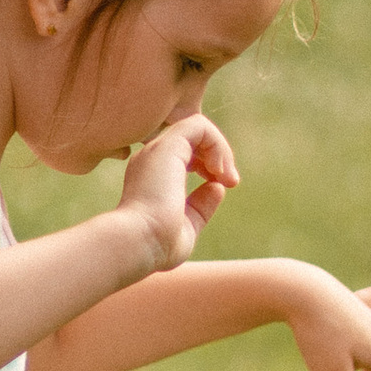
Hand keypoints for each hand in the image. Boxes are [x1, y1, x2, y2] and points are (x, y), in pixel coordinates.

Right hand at [116, 108, 237, 279]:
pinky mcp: (168, 146)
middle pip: (191, 139)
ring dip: (220, 149)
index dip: (208, 164)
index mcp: (151, 176)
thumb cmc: (157, 245)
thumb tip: (217, 187)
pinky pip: (199, 126)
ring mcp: (158, 150)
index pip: (184, 155)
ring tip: (227, 175)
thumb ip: (200, 207)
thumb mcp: (186, 226)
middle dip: (218, 155)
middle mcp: (152, 159)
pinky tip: (218, 169)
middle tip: (231, 181)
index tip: (222, 187)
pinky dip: (217, 143)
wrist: (138, 243)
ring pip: (196, 127)